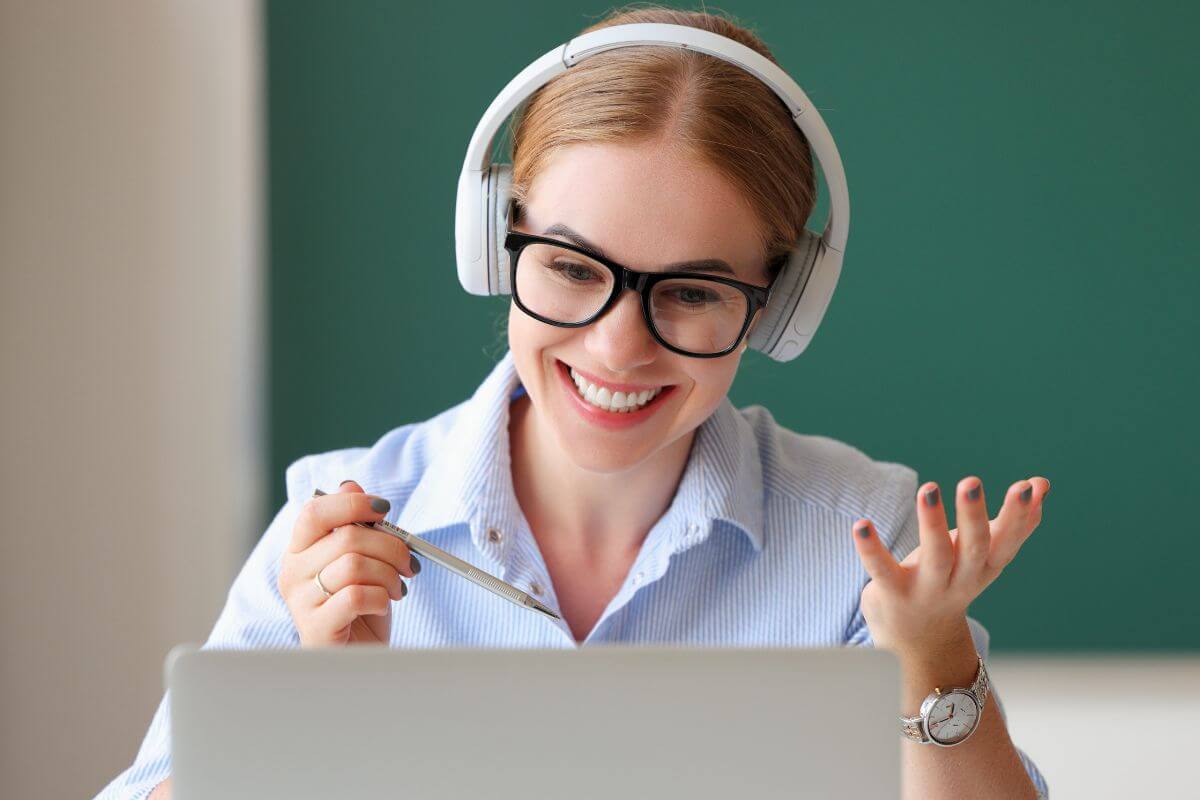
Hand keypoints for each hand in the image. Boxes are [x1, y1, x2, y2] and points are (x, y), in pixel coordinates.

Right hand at [277, 480, 418, 646]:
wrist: (357, 658)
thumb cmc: (360, 607)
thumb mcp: (362, 560)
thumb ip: (356, 526)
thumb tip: (351, 484)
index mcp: (299, 549)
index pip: (314, 510)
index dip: (352, 503)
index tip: (384, 509)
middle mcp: (292, 572)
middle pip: (347, 538)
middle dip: (390, 546)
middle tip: (407, 562)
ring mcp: (300, 602)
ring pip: (355, 565)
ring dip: (389, 574)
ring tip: (396, 588)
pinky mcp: (316, 628)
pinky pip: (356, 596)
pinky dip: (381, 597)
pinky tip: (383, 605)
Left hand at [851, 476, 1049, 658]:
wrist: (920, 644)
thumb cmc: (953, 583)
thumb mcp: (985, 558)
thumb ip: (1013, 523)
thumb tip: (1042, 483)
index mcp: (985, 568)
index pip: (1007, 542)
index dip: (1020, 517)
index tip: (1028, 487)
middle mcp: (961, 580)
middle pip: (973, 548)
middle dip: (974, 515)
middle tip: (971, 482)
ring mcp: (927, 590)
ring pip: (935, 556)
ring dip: (932, 522)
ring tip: (928, 488)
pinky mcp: (893, 595)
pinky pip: (881, 570)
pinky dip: (871, 548)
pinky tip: (861, 525)